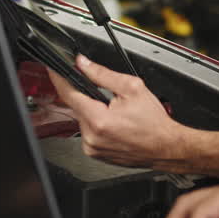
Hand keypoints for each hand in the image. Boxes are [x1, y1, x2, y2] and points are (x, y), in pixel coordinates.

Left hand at [46, 54, 191, 169]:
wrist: (166, 147)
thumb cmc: (154, 123)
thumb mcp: (131, 88)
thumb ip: (102, 73)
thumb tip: (83, 63)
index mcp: (98, 120)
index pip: (68, 94)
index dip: (59, 78)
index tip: (53, 69)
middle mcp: (92, 138)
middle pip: (77, 106)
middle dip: (88, 96)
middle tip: (109, 97)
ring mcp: (92, 148)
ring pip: (83, 118)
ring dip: (93, 111)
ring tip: (116, 113)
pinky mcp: (95, 154)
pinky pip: (88, 132)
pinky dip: (97, 124)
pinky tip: (114, 123)